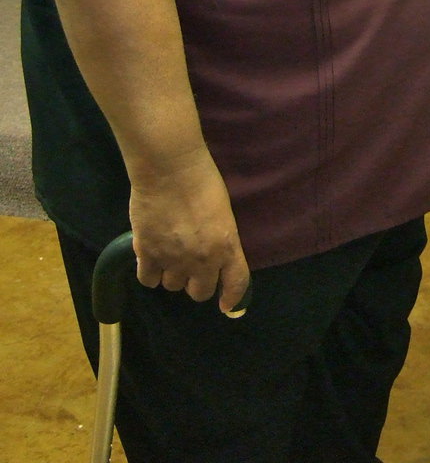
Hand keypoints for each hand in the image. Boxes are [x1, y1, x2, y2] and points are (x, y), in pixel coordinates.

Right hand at [128, 146, 249, 315]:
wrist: (169, 168)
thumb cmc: (202, 179)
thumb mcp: (223, 211)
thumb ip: (220, 237)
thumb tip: (212, 253)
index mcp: (226, 246)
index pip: (236, 283)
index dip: (232, 298)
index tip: (227, 307)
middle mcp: (202, 260)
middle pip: (200, 292)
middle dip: (197, 282)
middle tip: (191, 266)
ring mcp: (173, 259)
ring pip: (172, 286)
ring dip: (172, 274)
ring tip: (169, 253)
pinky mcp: (147, 254)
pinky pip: (148, 280)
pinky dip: (149, 272)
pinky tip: (151, 257)